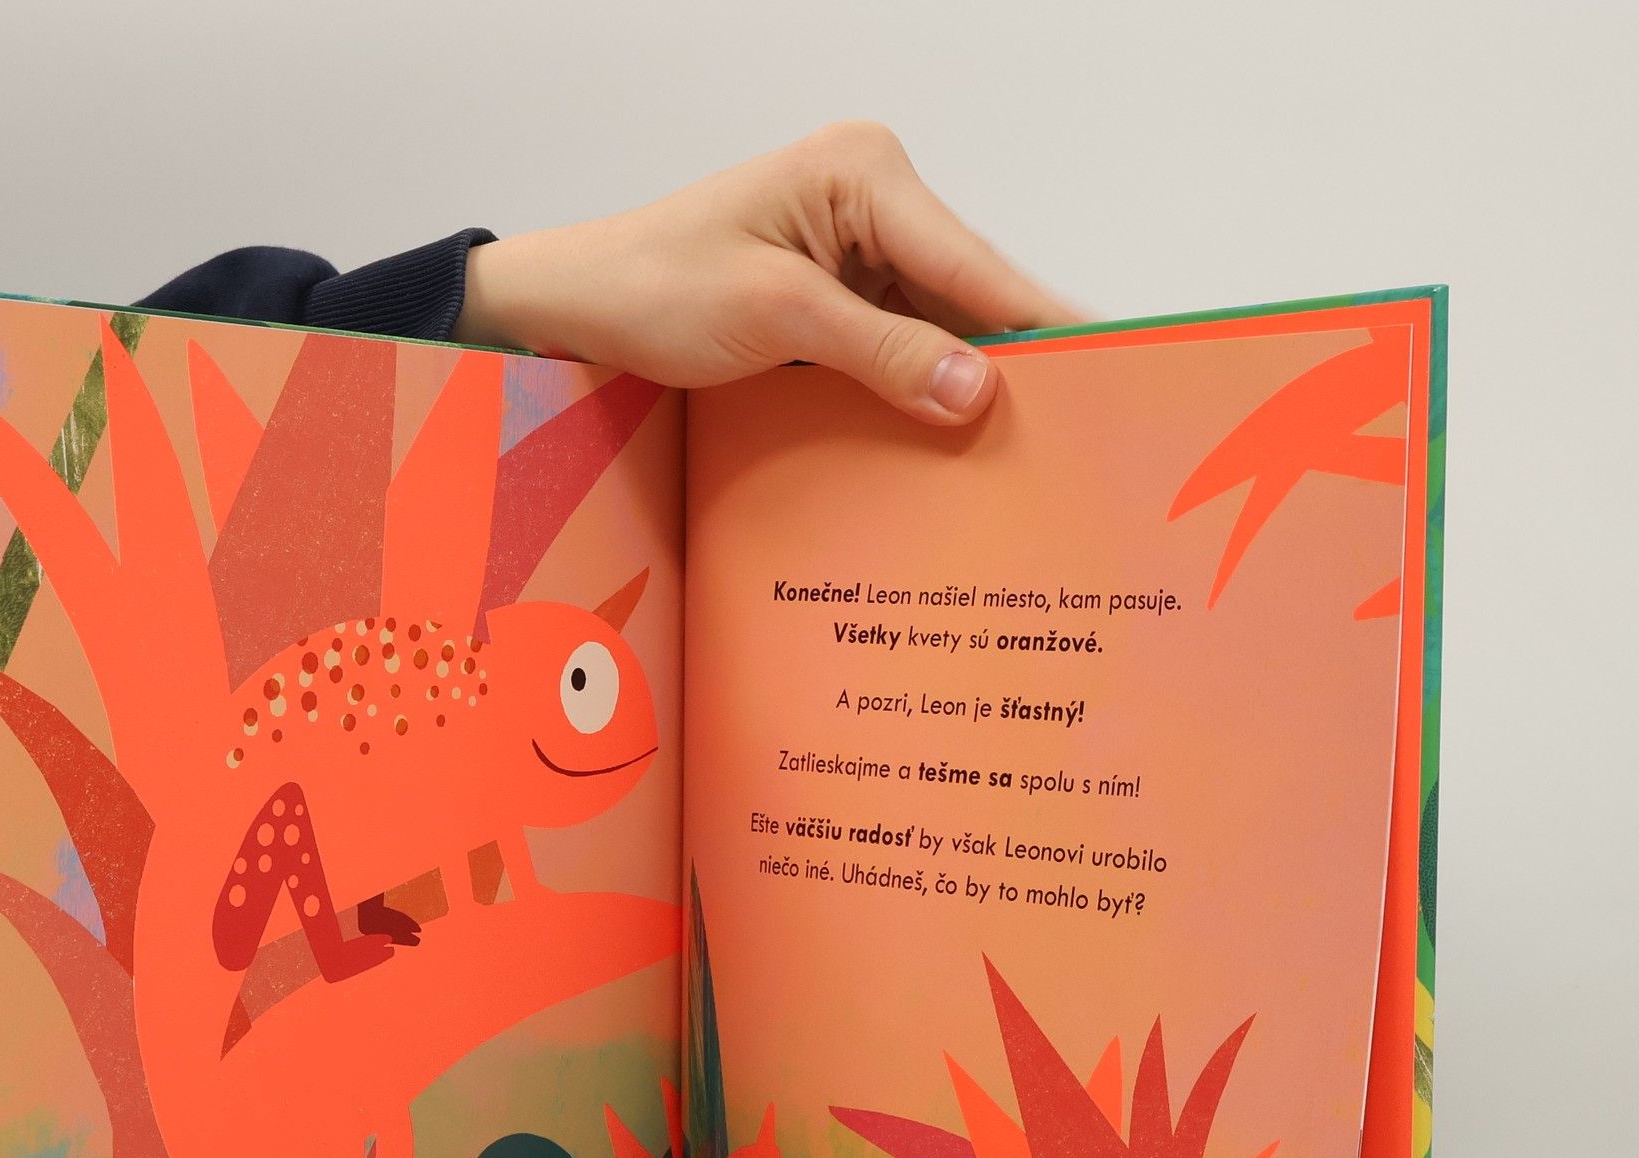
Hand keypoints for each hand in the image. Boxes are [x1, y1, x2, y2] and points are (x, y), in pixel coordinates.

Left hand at [457, 121, 1082, 423]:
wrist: (577, 306)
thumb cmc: (654, 288)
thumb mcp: (775, 319)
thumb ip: (883, 351)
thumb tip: (978, 392)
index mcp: (863, 173)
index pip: (976, 264)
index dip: (1043, 325)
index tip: (1113, 369)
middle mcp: (872, 197)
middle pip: (969, 294)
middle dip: (1012, 361)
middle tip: (1080, 434)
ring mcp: (856, 246)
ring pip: (940, 326)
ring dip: (967, 385)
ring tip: (1031, 450)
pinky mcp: (837, 293)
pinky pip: (901, 343)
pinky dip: (922, 388)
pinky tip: (955, 438)